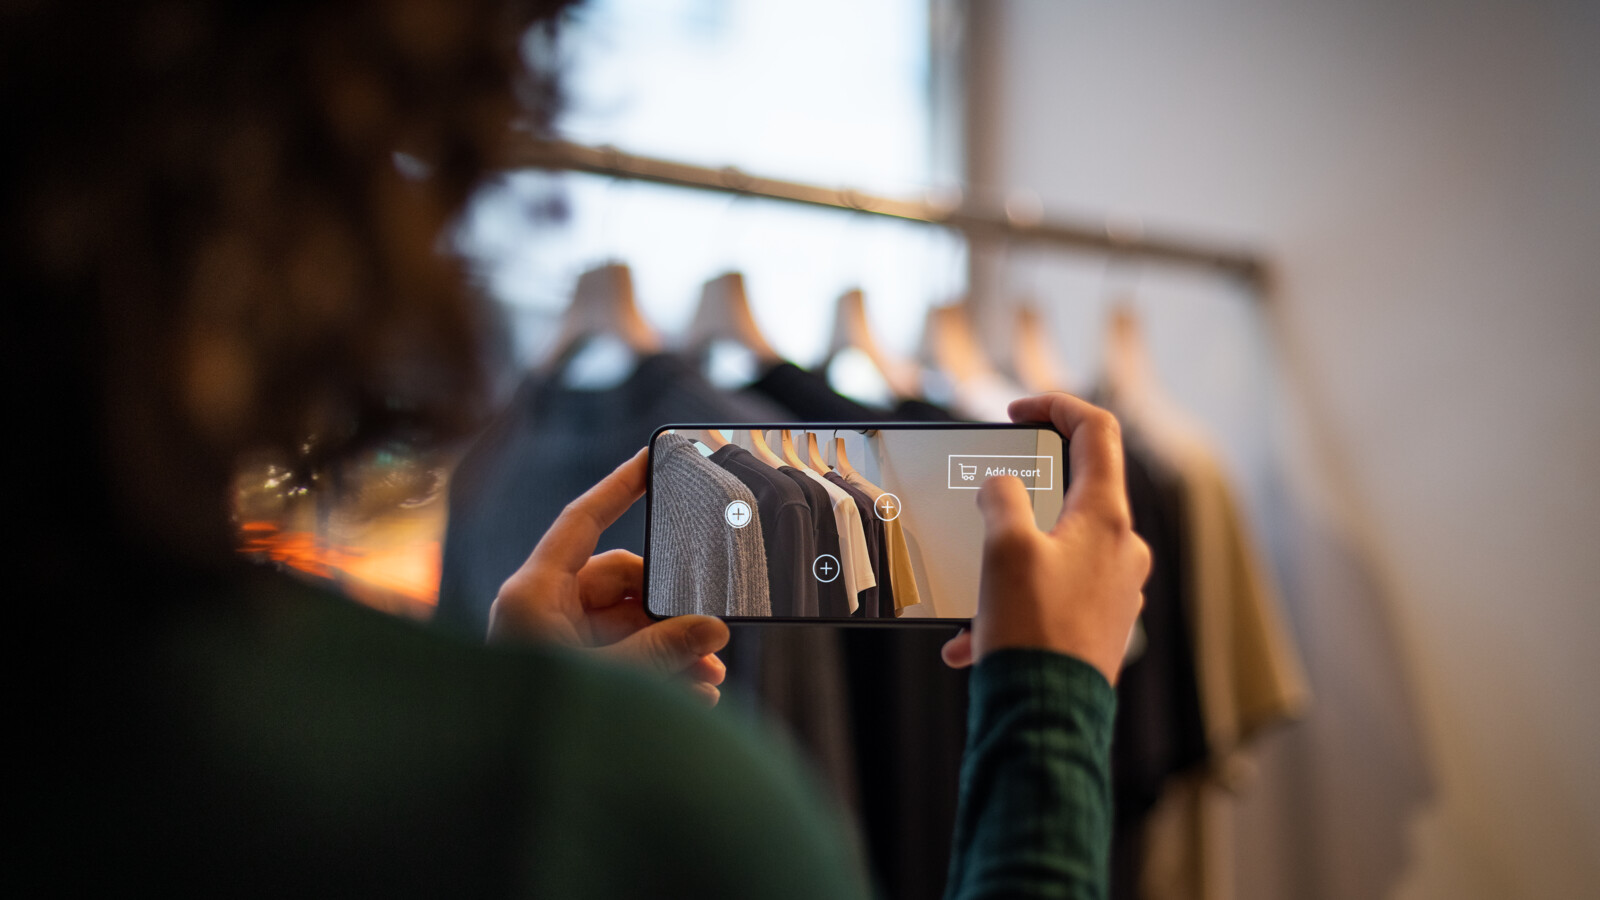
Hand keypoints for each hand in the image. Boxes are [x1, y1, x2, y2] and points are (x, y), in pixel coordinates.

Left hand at [488, 448, 729, 704]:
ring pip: (624, 621)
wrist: (495, 781)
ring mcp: (553, 638)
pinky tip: (690, 694)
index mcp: (533, 593)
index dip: (618, 486)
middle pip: (620, 580)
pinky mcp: (565, 666)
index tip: (652, 457)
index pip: (582, 520)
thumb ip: (664, 648)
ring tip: (709, 681)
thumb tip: (712, 627)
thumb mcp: (612, 680)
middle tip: (711, 641)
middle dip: (669, 610)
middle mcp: (541, 607)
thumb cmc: (536, 723)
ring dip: (669, 646)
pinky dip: (651, 667)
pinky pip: (617, 650)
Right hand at [941, 393, 1149, 684]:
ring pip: (1055, 550)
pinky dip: (1011, 604)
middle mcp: (1122, 550)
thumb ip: (1000, 499)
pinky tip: (973, 638)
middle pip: (1075, 491)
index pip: (1097, 432)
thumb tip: (1000, 490)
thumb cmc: (1032, 631)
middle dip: (1019, 497)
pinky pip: (1051, 596)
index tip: (1017, 413)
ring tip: (971, 593)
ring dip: (1007, 562)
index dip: (1057, 406)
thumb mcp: (1003, 547)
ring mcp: (1115, 589)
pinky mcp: (1100, 625)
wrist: (1047, 719)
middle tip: (983, 505)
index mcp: (1107, 518)